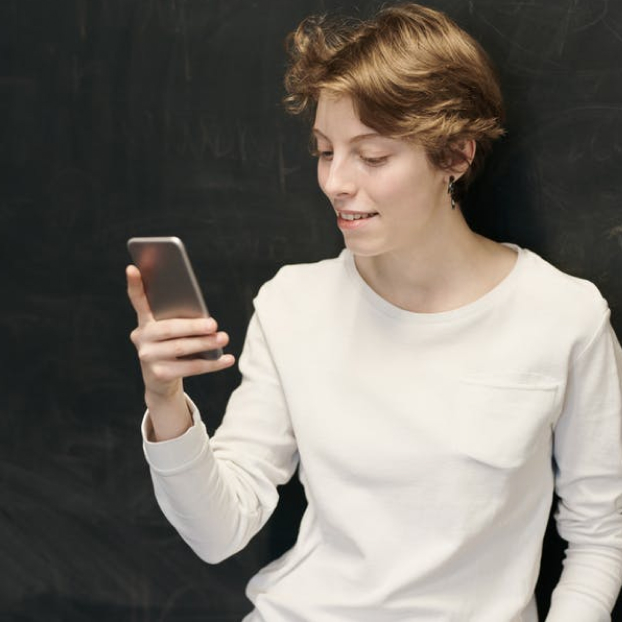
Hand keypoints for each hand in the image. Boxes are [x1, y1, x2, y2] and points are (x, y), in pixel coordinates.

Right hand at [126, 264, 234, 403]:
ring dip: (205, 344)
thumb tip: (206, 320)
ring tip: (223, 338)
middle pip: (169, 329)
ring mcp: (147, 357)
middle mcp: (141, 337)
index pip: (138, 300)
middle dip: (194, 326)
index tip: (132, 267)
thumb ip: (181, 320)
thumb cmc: (173, 348)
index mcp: (144, 321)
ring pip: (180, 348)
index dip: (134, 284)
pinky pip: (190, 367)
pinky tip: (227, 359)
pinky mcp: (158, 375)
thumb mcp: (174, 333)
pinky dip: (212, 363)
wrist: (161, 381)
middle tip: (214, 324)